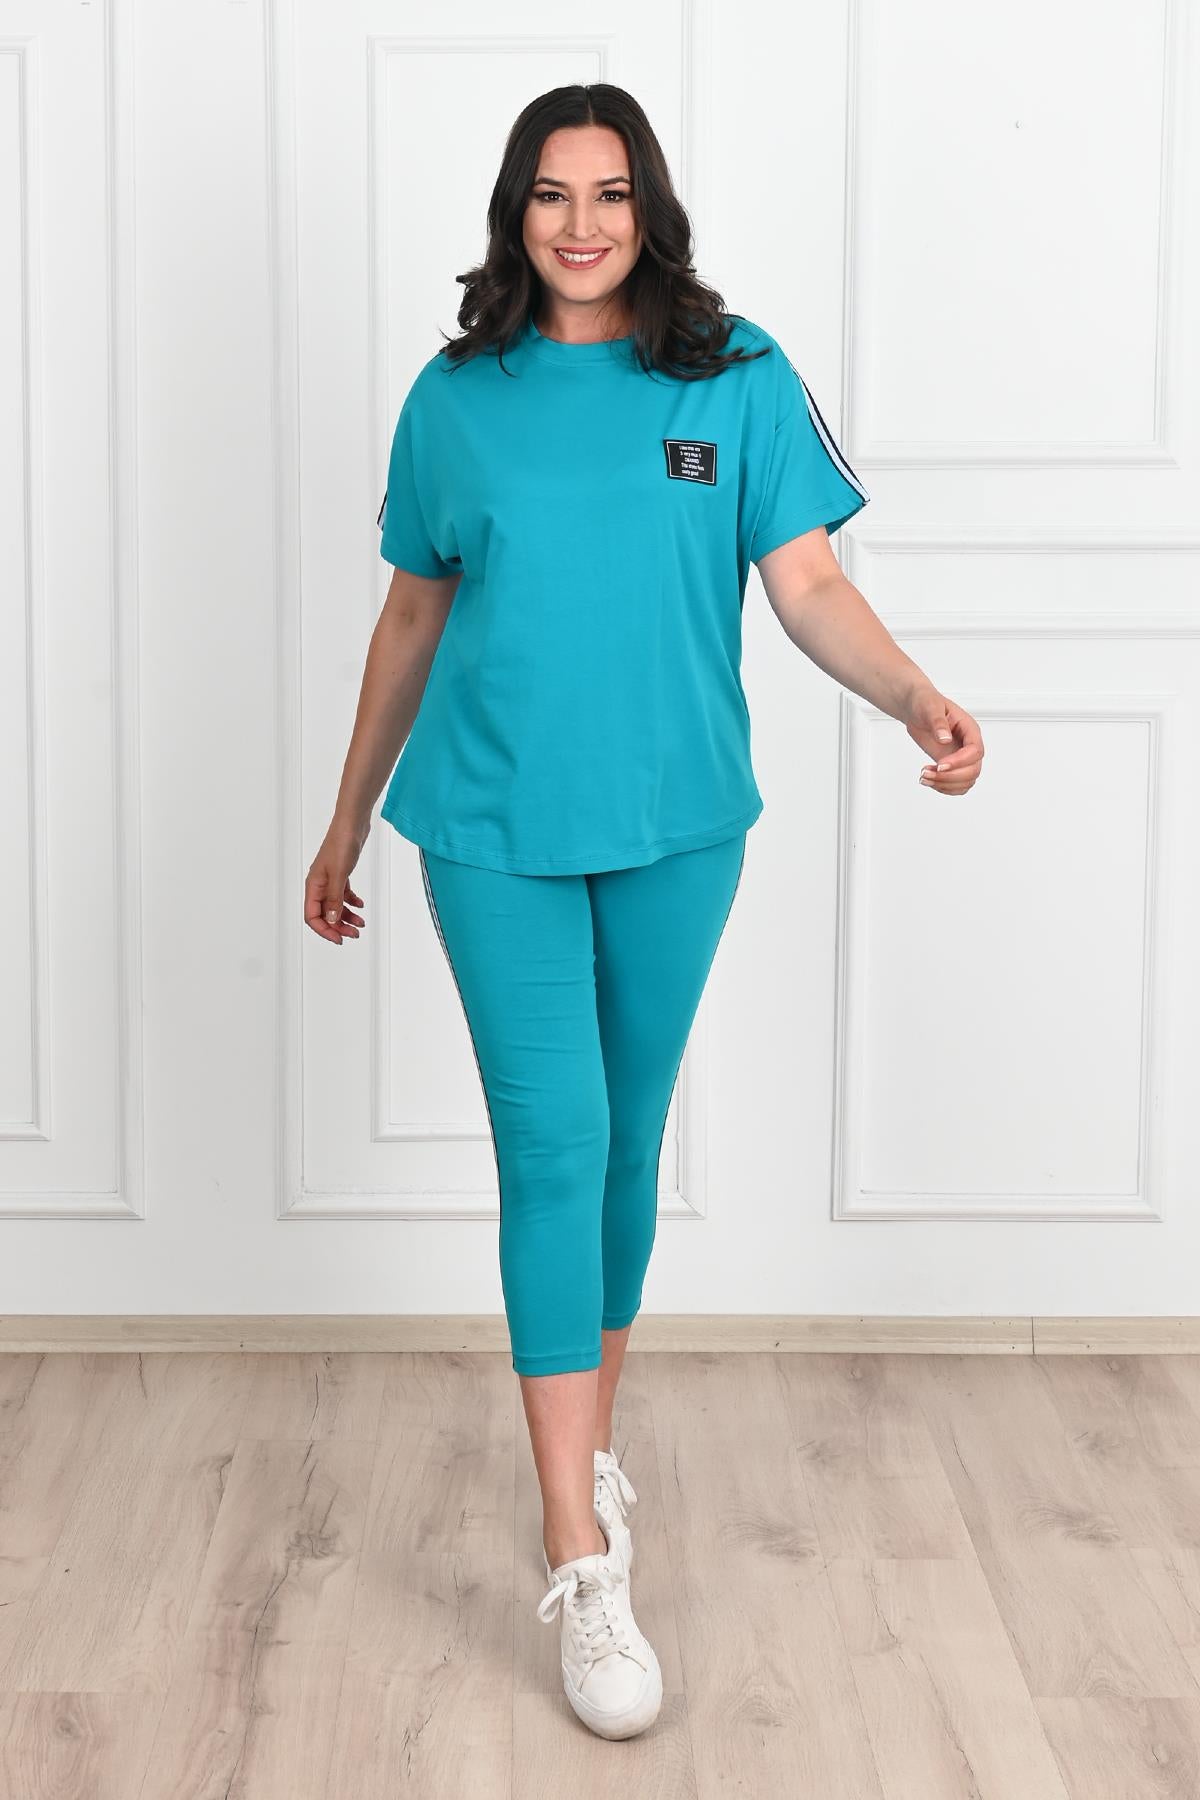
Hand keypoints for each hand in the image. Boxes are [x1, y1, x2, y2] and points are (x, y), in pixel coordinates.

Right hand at [305, 819, 368, 943]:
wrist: (353, 823)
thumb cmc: (342, 844)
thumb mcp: (339, 875)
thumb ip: (335, 899)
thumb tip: (331, 920)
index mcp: (314, 885)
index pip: (312, 916)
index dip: (324, 930)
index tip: (339, 939)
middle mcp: (319, 884)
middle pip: (324, 914)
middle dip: (338, 926)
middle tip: (355, 934)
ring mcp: (330, 879)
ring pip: (335, 906)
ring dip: (346, 917)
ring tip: (361, 924)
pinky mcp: (340, 874)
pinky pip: (343, 895)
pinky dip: (352, 902)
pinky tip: (361, 905)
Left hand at [904, 685, 983, 795]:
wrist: (916, 709)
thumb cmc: (926, 702)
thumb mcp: (930, 707)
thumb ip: (938, 722)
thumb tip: (945, 738)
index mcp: (969, 729)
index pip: (975, 751)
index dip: (960, 761)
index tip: (940, 765)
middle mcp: (968, 745)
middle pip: (973, 770)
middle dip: (950, 777)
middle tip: (928, 773)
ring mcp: (961, 757)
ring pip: (966, 781)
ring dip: (945, 785)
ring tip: (924, 777)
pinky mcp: (951, 765)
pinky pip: (956, 785)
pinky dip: (943, 787)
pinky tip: (928, 780)